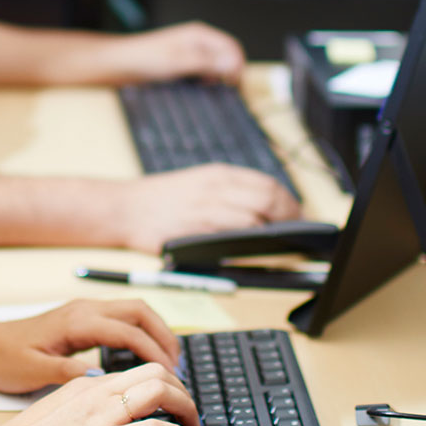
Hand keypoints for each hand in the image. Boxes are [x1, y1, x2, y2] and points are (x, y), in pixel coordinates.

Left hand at [0, 298, 182, 393]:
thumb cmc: (6, 360)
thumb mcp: (34, 373)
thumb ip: (68, 374)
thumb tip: (101, 379)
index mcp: (76, 323)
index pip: (128, 332)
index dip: (153, 353)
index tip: (170, 376)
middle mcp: (85, 310)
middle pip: (140, 312)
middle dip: (164, 336)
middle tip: (178, 367)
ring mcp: (85, 310)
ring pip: (135, 311)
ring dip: (156, 331)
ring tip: (170, 361)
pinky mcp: (83, 317)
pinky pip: (123, 317)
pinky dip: (142, 332)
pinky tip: (146, 355)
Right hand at [0, 363, 199, 425]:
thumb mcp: (54, 414)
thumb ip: (82, 408)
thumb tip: (108, 417)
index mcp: (84, 385)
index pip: (137, 370)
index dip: (165, 383)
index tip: (174, 401)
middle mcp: (97, 394)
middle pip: (157, 371)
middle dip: (183, 389)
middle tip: (190, 411)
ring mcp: (102, 419)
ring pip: (162, 391)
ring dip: (187, 407)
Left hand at [109, 22, 245, 84]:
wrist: (120, 64)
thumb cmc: (144, 59)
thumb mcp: (177, 61)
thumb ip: (205, 62)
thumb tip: (231, 64)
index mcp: (199, 35)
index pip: (231, 46)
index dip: (238, 64)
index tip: (234, 83)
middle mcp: (198, 41)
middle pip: (227, 54)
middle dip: (231, 70)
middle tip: (228, 89)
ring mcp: (191, 52)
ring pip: (217, 64)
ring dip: (220, 75)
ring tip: (214, 88)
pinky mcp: (184, 63)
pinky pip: (205, 70)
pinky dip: (208, 79)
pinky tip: (201, 86)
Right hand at [111, 163, 300, 253]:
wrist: (125, 208)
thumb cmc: (161, 200)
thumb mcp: (199, 184)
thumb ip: (230, 193)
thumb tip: (265, 209)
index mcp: (219, 174)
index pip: (268, 184)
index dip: (290, 202)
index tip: (300, 215)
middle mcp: (217, 187)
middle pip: (269, 199)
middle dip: (290, 218)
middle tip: (299, 232)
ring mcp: (207, 208)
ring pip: (255, 219)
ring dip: (274, 234)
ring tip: (283, 244)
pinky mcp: (197, 229)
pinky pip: (233, 238)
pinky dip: (250, 244)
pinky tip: (257, 250)